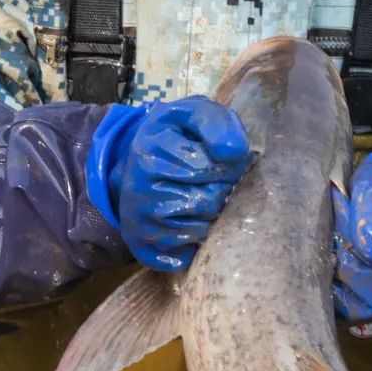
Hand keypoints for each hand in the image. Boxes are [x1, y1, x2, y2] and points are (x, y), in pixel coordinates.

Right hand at [87, 97, 250, 270]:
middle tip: (205, 178)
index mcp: (151, 150)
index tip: (213, 156)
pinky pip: (185, 255)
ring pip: (200, 230)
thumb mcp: (193, 115)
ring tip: (195, 195)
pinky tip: (187, 220)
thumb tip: (232, 152)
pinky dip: (193, 242)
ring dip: (208, 215)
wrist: (138, 162)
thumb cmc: (175, 137)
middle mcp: (139, 190)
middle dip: (218, 189)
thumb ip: (216, 124)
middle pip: (209, 201)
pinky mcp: (143, 248)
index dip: (224, 164)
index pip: (212, 168)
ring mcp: (140, 222)